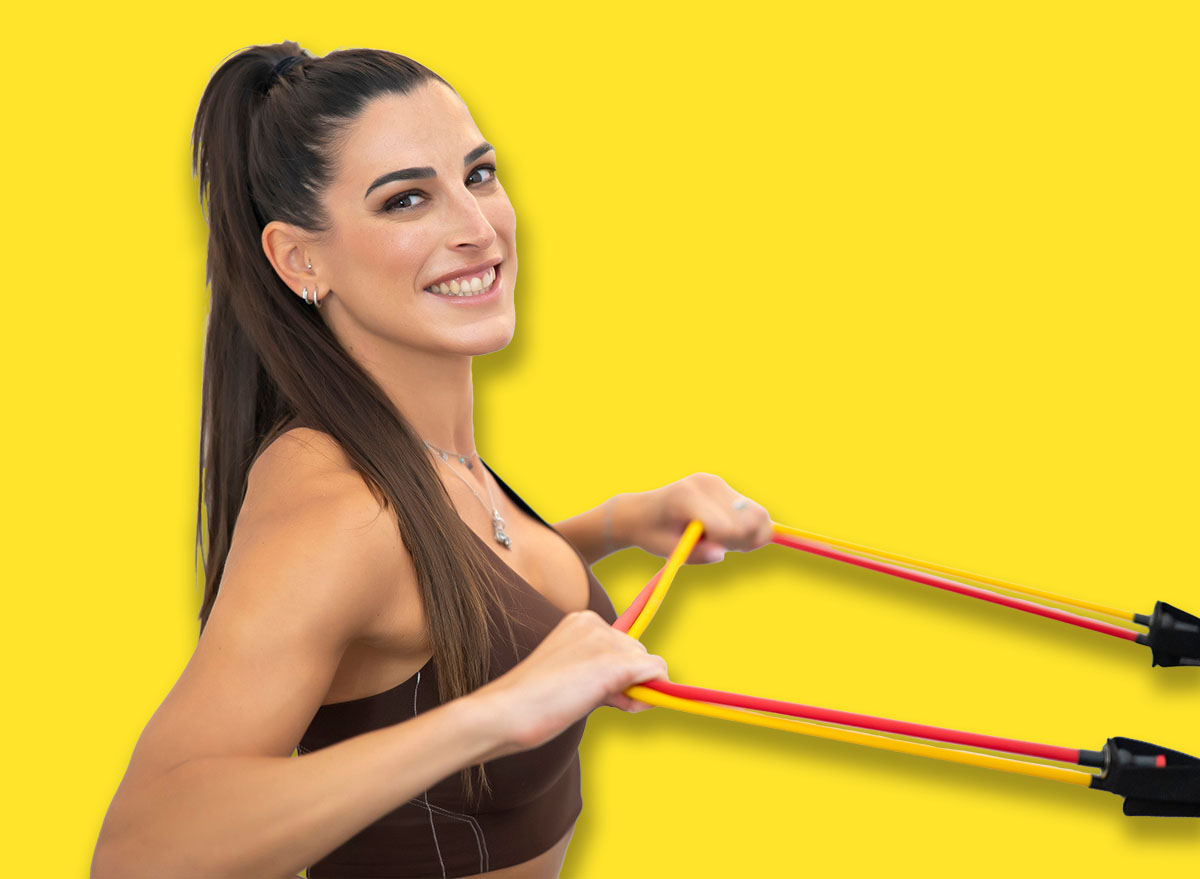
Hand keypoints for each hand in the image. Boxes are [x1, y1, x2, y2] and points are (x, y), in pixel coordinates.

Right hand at [473, 610, 668, 753]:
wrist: (509, 711)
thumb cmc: (536, 701)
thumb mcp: (572, 676)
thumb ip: (603, 676)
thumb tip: (645, 687)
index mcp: (581, 621)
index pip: (620, 643)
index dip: (619, 670)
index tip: (603, 691)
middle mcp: (595, 623)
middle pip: (637, 652)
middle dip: (630, 680)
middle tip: (605, 702)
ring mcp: (605, 642)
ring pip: (649, 664)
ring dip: (638, 690)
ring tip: (601, 704)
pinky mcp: (614, 663)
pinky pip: (657, 672)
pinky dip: (655, 690)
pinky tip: (631, 704)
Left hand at [619, 472, 772, 563]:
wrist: (639, 511)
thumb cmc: (650, 534)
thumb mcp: (666, 549)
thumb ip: (694, 554)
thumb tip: (721, 554)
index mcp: (688, 497)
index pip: (727, 526)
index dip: (726, 545)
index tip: (713, 551)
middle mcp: (706, 483)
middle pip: (749, 519)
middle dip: (741, 541)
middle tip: (719, 546)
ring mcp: (715, 481)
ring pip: (757, 515)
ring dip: (748, 534)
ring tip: (722, 540)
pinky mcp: (721, 484)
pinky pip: (752, 510)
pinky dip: (747, 526)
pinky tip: (727, 532)